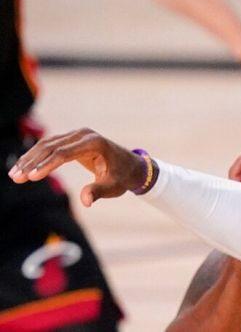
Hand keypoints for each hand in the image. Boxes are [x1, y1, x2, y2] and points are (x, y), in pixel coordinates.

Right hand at [7, 128, 144, 206]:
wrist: (130, 165)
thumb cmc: (121, 177)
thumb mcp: (113, 187)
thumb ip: (98, 192)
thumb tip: (86, 201)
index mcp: (94, 143)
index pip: (64, 153)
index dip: (47, 165)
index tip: (31, 177)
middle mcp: (84, 135)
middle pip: (52, 147)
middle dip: (32, 163)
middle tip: (16, 178)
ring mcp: (77, 135)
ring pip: (47, 145)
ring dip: (29, 159)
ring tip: (14, 176)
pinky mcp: (71, 139)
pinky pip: (49, 146)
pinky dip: (35, 157)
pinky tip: (23, 168)